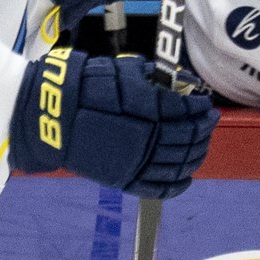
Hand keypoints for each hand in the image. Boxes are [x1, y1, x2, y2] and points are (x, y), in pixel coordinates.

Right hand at [10, 49, 216, 197]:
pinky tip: (186, 176)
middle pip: (188, 137)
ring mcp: (136, 162)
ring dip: (196, 153)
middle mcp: (146, 138)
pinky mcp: (125, 179)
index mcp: (147, 110)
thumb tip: (185, 85)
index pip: (186, 111)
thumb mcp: (124, 72)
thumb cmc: (85, 87)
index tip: (205, 103)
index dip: (199, 107)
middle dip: (203, 128)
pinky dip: (178, 184)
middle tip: (209, 120)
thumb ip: (156, 80)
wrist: (50, 115)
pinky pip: (159, 187)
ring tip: (201, 144)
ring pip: (179, 163)